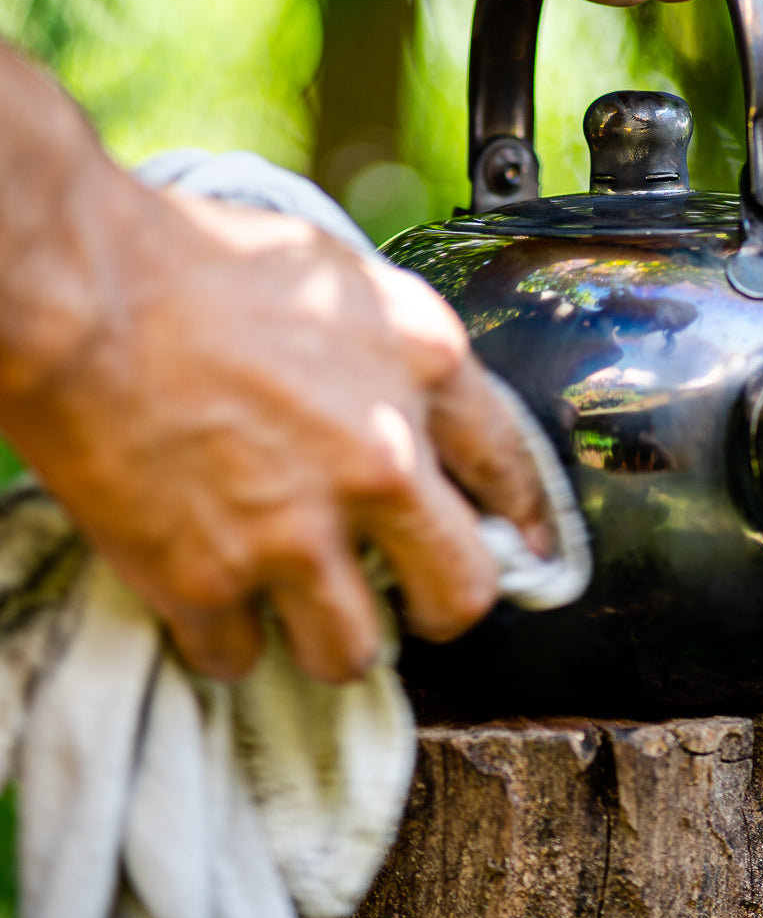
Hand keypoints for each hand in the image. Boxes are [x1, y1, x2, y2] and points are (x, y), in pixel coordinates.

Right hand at [3, 168, 550, 683]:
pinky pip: (238, 657)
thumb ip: (393, 347)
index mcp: (421, 368)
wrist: (81, 288)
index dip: (525, 519)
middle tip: (412, 596)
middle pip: (461, 590)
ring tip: (300, 601)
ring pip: (353, 651)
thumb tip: (412, 399)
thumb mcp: (337, 275)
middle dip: (440, 603)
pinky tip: (212, 596)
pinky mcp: (207, 576)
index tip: (522, 547)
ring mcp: (296, 529)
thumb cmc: (197, 259)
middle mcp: (380, 459)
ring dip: (330, 634)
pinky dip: (226, 637)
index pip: (511, 468)